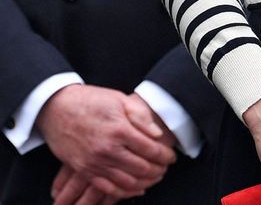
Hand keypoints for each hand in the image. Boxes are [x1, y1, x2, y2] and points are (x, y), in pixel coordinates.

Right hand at [37, 85, 175, 199]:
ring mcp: (94, 162)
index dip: (165, 156)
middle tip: (165, 168)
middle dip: (158, 170)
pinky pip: (107, 188)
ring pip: (126, 182)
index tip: (172, 157)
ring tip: (154, 177)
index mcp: (120, 130)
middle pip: (141, 168)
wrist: (56, 108)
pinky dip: (124, 192)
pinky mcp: (83, 170)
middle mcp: (108, 150)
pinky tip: (135, 188)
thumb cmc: (91, 100)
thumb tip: (158, 134)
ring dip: (144, 183)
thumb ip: (141, 117)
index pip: (151, 150)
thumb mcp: (120, 100)